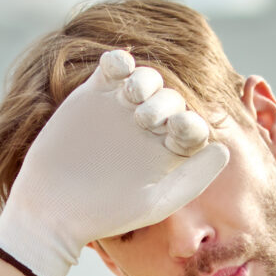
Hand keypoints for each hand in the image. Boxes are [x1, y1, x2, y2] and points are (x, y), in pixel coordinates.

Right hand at [0, 49, 230, 275]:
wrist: (53, 208)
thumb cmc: (106, 214)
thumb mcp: (155, 202)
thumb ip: (193, 178)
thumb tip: (223, 149)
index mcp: (167, 152)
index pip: (193, 125)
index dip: (190, 122)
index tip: (176, 132)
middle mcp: (148, 128)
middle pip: (172, 99)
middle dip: (165, 103)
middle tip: (146, 121)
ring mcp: (120, 109)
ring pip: (147, 78)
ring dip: (146, 81)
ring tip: (132, 98)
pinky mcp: (93, 95)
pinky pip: (114, 65)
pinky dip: (120, 61)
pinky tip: (117, 72)